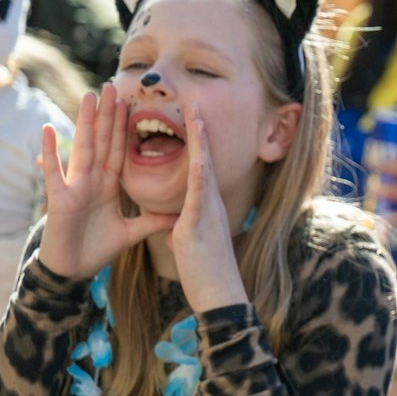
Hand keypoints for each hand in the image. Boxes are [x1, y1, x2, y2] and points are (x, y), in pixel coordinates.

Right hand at [36, 84, 175, 279]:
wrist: (73, 270)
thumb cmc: (97, 249)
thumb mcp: (131, 233)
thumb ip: (152, 221)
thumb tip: (180, 217)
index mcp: (108, 185)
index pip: (119, 150)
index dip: (124, 128)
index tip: (130, 104)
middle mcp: (92, 180)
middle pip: (102, 141)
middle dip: (107, 115)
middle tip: (112, 86)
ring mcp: (74, 186)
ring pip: (82, 147)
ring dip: (85, 122)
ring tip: (88, 97)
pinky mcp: (59, 197)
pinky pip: (55, 171)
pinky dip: (51, 151)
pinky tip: (49, 129)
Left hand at [167, 105, 247, 313]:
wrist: (219, 293)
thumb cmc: (204, 272)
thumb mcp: (192, 244)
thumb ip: (185, 230)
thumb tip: (177, 227)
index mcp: (205, 206)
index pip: (199, 167)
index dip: (196, 142)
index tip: (190, 119)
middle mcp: (210, 202)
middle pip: (203, 158)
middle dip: (199, 130)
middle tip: (193, 102)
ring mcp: (207, 210)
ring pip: (203, 167)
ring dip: (200, 140)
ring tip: (195, 114)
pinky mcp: (199, 222)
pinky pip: (199, 191)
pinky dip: (198, 169)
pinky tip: (197, 154)